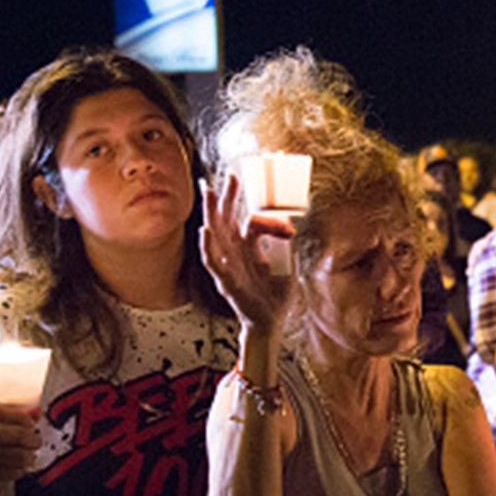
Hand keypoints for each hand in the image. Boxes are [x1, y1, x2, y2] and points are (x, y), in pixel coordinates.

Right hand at [0, 403, 39, 495]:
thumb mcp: (2, 425)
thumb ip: (20, 416)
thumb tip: (38, 412)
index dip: (20, 418)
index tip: (32, 425)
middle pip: (7, 434)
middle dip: (29, 438)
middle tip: (37, 442)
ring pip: (16, 455)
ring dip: (30, 456)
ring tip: (31, 455)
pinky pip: (14, 471)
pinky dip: (22, 469)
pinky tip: (22, 466)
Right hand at [200, 174, 298, 330]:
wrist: (271, 320)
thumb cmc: (275, 291)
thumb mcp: (287, 262)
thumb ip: (287, 240)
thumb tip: (290, 218)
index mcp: (248, 244)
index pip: (244, 214)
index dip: (245, 198)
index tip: (247, 175)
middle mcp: (235, 251)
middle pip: (227, 218)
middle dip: (227, 197)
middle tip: (230, 175)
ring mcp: (229, 264)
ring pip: (215, 234)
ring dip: (212, 213)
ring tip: (209, 193)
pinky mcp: (226, 280)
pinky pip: (213, 261)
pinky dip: (208, 246)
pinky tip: (205, 231)